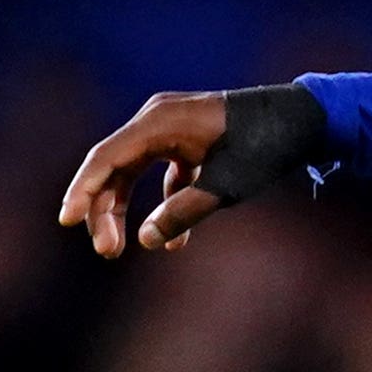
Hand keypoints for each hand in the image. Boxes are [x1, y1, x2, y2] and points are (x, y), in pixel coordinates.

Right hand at [58, 84, 330, 256]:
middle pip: (115, 168)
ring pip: (134, 171)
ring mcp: (171, 128)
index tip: (68, 221)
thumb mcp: (226, 185)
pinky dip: (163, 203)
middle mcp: (157, 120)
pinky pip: (161, 173)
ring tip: (123, 249)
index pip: (106, 158)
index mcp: (159, 123)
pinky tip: (172, 242)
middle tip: (107, 252)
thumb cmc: (265, 146)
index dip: (84, 191)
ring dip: (128, 209)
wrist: (303, 119)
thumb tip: (149, 240)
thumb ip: (184, 213)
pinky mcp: (187, 141)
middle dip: (107, 211)